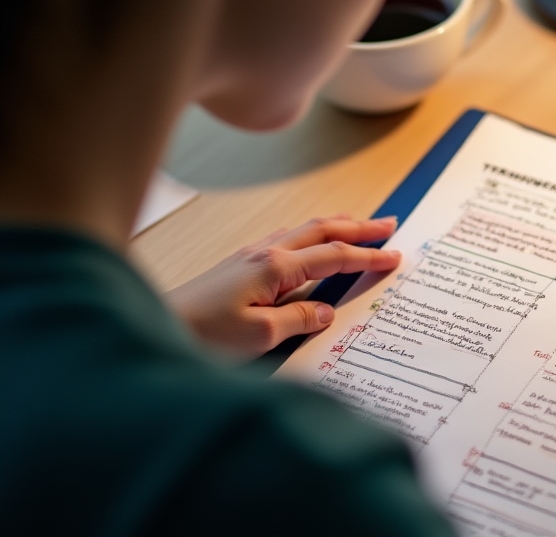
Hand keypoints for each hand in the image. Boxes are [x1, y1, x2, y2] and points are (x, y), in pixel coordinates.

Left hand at [165, 214, 400, 359]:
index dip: (367, 256)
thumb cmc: (202, 335)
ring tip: (360, 225)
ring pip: (305, 230)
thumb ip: (299, 319)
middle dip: (359, 226)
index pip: (334, 256)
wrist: (156, 330)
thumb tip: (327, 310)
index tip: (394, 255)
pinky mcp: (240, 265)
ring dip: (337, 225)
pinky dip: (313, 235)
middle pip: (323, 230)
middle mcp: (266, 253)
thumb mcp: (259, 336)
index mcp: (276, 267)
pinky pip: (289, 240)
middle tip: (390, 223)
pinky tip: (312, 244)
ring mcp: (251, 255)